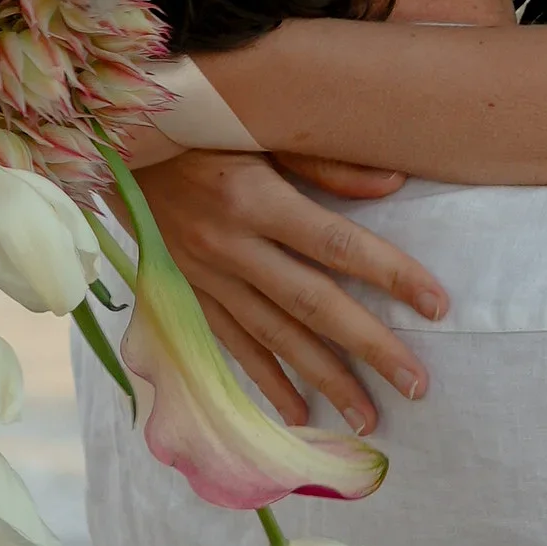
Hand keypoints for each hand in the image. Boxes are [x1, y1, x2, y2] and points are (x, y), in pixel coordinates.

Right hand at [137, 151, 446, 433]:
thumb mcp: (257, 127)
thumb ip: (325, 161)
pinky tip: (297, 415)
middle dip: (369, 348)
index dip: (391, 275)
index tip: (437, 306)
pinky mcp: (186, 293)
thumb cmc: (197, 127)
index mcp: (256, 197)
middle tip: (417, 386)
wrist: (109, 147)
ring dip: (323, 381)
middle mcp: (231, 245)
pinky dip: (265, 382)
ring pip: (273, 338)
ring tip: (367, 418)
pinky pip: (231, 345)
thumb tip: (395, 183)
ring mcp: (205, 276)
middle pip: (312, 304)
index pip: (338, 245)